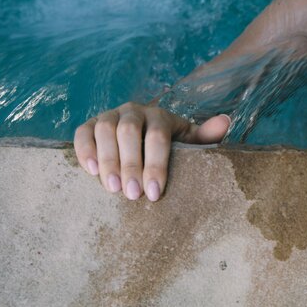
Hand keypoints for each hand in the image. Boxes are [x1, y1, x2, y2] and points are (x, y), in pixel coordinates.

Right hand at [73, 103, 230, 201]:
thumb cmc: (171, 146)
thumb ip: (206, 136)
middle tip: (132, 195)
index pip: (158, 135)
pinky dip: (85, 150)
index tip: (154, 192)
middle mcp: (134, 111)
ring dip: (108, 159)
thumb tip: (224, 121)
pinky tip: (91, 171)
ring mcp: (110, 115)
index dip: (156, 163)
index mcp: (160, 115)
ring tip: (112, 188)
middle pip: (129, 132)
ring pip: (105, 130)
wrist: (144, 139)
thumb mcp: (189, 142)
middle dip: (131, 164)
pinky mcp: (90, 125)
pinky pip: (82, 132)